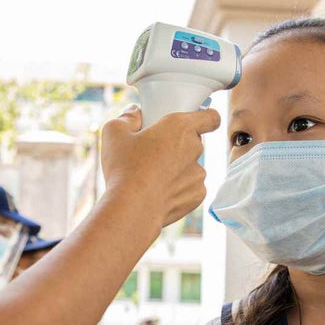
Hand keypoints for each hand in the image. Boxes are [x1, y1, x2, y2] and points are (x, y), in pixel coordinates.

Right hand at [100, 105, 218, 226]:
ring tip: (153, 178)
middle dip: (178, 145)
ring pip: (191, 167)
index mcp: (180, 127)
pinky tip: (159, 192)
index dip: (205, 118)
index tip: (195, 122)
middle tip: (155, 152)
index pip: (210, 117)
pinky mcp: (196, 195)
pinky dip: (178, 189)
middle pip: (194, 142)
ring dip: (178, 169)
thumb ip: (127, 118)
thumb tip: (134, 114)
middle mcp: (194, 148)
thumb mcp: (114, 133)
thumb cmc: (124, 169)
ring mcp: (198, 174)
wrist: (133, 209)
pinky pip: (190, 187)